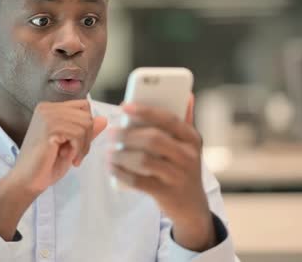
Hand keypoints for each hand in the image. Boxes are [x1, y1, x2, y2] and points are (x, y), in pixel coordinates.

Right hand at [0, 99, 106, 240]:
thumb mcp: (71, 145)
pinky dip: (79, 149)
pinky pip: (79, 133)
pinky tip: (68, 158)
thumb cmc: (45, 165)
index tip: (78, 145)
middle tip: (76, 154)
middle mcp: (47, 108)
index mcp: (50, 109)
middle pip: (87, 114)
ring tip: (72, 158)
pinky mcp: (49, 128)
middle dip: (88, 137)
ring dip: (83, 145)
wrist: (26, 181)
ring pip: (85, 124)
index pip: (83, 106)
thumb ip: (86, 131)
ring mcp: (47, 116)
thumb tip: (104, 119)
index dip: (87, 127)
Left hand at [110, 95, 215, 250]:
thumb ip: (185, 121)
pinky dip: (122, 173)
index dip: (146, 111)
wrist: (192, 206)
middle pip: (154, 138)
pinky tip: (112, 167)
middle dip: (128, 133)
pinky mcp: (166, 193)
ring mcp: (178, 176)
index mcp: (193, 138)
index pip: (169, 119)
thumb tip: (186, 95)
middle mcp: (189, 156)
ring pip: (144, 160)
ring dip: (122, 154)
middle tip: (111, 132)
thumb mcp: (189, 145)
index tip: (125, 106)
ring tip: (109, 151)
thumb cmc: (183, 168)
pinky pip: (139, 181)